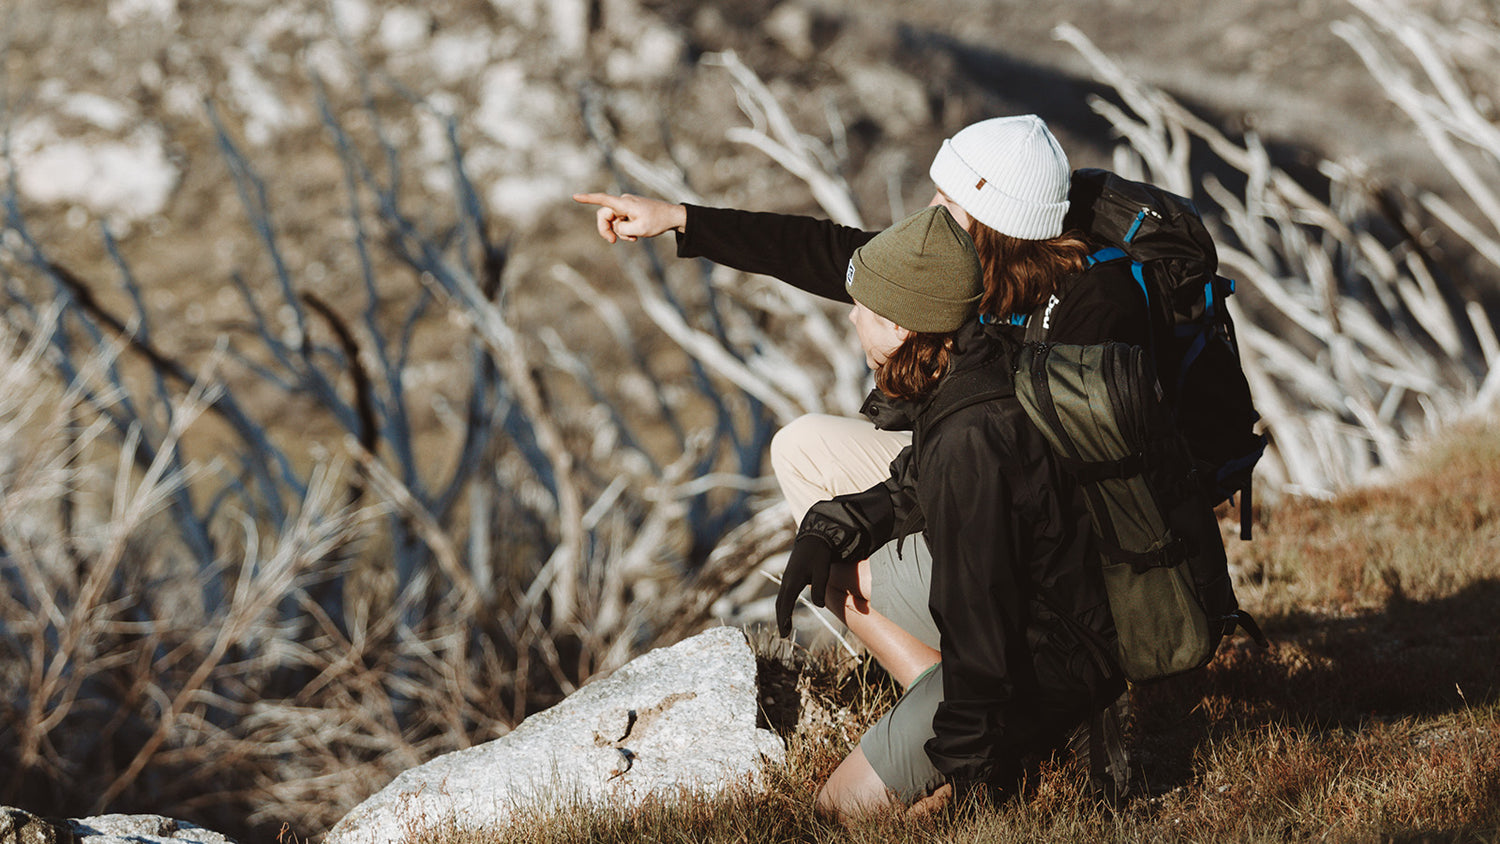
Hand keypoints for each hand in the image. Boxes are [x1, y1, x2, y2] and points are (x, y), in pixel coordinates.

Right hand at [571, 193, 686, 243]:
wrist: (672, 216)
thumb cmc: (657, 221)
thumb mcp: (639, 229)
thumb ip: (622, 229)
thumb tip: (616, 227)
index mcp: (624, 204)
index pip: (602, 200)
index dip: (588, 199)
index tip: (575, 197)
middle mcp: (623, 203)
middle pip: (604, 215)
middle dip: (606, 229)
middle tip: (612, 242)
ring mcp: (627, 206)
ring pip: (613, 221)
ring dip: (619, 232)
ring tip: (632, 239)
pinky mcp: (631, 211)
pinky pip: (621, 222)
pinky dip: (625, 230)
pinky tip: (634, 236)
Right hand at [775, 534, 836, 637]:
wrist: (815, 537)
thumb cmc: (819, 554)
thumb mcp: (822, 571)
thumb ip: (820, 589)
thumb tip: (819, 606)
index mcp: (792, 582)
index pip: (785, 606)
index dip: (784, 620)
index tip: (784, 634)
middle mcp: (787, 581)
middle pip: (780, 604)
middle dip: (781, 620)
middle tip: (783, 635)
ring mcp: (787, 578)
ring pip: (781, 599)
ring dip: (781, 613)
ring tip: (785, 626)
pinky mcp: (791, 575)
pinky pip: (784, 594)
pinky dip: (784, 605)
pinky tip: (788, 609)